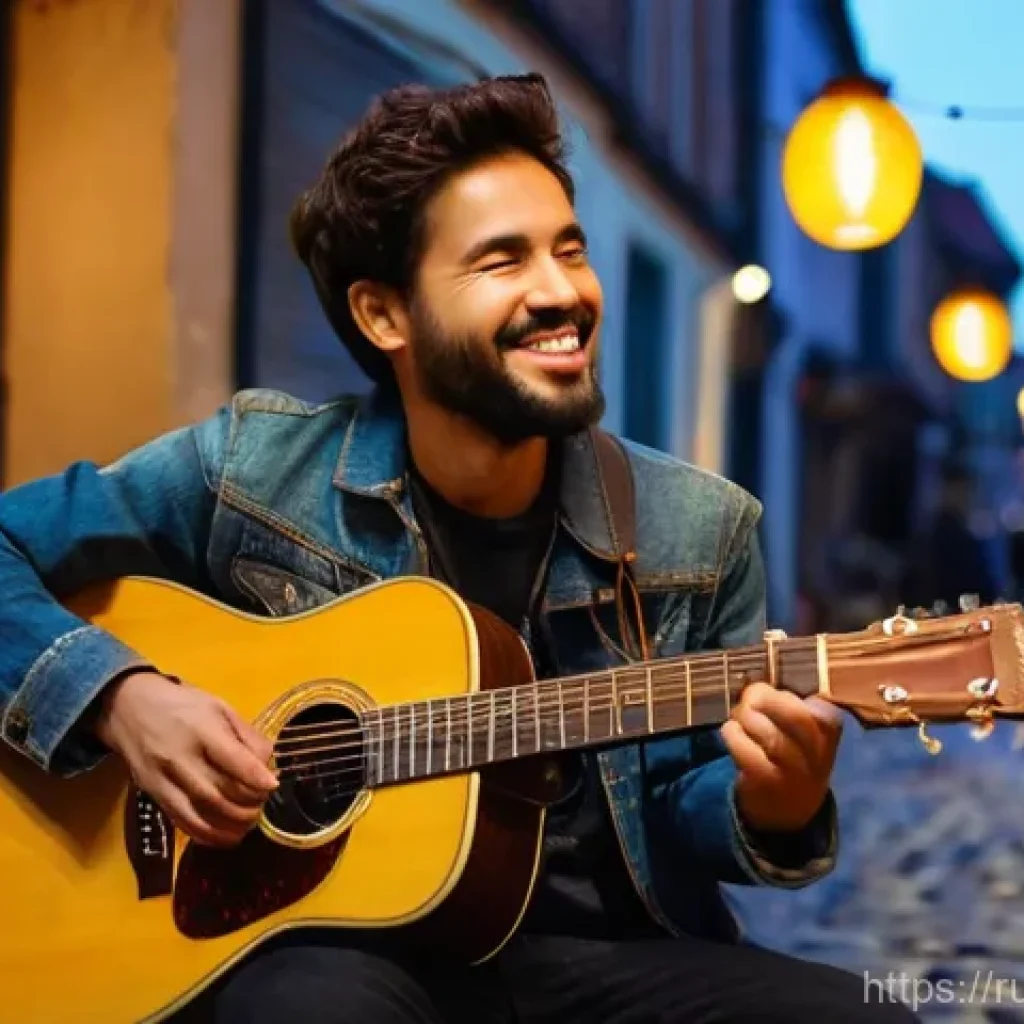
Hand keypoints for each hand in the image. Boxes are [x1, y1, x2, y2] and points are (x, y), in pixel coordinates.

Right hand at [94, 671, 277, 846]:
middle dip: (248, 804)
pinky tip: (226, 835)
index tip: (273, 785)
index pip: (232, 759)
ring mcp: (163, 780)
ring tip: (249, 821)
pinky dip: (208, 835)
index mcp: (201, 729)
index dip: (256, 777)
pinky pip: (182, 823)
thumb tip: (268, 766)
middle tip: (262, 803)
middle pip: (219, 792)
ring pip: (201, 813)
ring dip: (231, 824)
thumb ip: (246, 735)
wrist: (128, 709)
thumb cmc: (183, 706)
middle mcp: (180, 757)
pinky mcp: (153, 796)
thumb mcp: (219, 707)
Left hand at [720, 682, 842, 832]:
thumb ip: (789, 707)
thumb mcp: (804, 736)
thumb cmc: (792, 758)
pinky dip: (734, 735)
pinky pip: (748, 754)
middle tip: (750, 697)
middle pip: (798, 718)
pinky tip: (730, 731)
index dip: (796, 694)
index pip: (825, 710)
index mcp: (829, 736)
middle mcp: (818, 756)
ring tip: (737, 715)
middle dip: (767, 699)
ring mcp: (794, 773)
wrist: (788, 812)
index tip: (775, 689)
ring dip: (746, 717)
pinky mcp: (767, 783)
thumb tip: (755, 681)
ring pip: (772, 736)